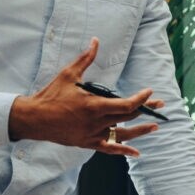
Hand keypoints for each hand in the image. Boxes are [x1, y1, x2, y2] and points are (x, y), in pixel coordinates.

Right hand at [8, 38, 162, 155]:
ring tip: (155, 126)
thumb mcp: (68, 74)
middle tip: (159, 104)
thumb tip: (95, 41)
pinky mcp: (87, 143)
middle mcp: (96, 122)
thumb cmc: (50, 95)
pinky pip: (109, 148)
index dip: (141, 99)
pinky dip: (123, 150)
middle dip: (146, 110)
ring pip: (123, 135)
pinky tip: (136, 152)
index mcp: (94, 105)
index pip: (126, 105)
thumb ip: (85, 58)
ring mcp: (92, 135)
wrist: (34, 119)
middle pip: (128, 117)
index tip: (149, 92)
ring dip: (141, 131)